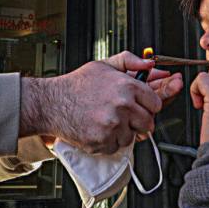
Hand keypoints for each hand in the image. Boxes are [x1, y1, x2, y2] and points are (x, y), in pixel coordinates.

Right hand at [20, 51, 165, 153]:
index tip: (140, 107)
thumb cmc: (77, 85)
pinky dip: (110, 141)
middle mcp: (122, 105)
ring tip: (107, 121)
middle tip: (124, 117)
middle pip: (149, 122)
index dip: (148, 105)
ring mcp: (113, 125)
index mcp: (126, 86)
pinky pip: (118, 146)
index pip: (156, 103)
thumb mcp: (103, 65)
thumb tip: (149, 63)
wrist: (52, 103)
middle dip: (139, 121)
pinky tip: (99, 129)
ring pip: (133, 136)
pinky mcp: (103, 141)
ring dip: (124, 132)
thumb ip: (129, 61)